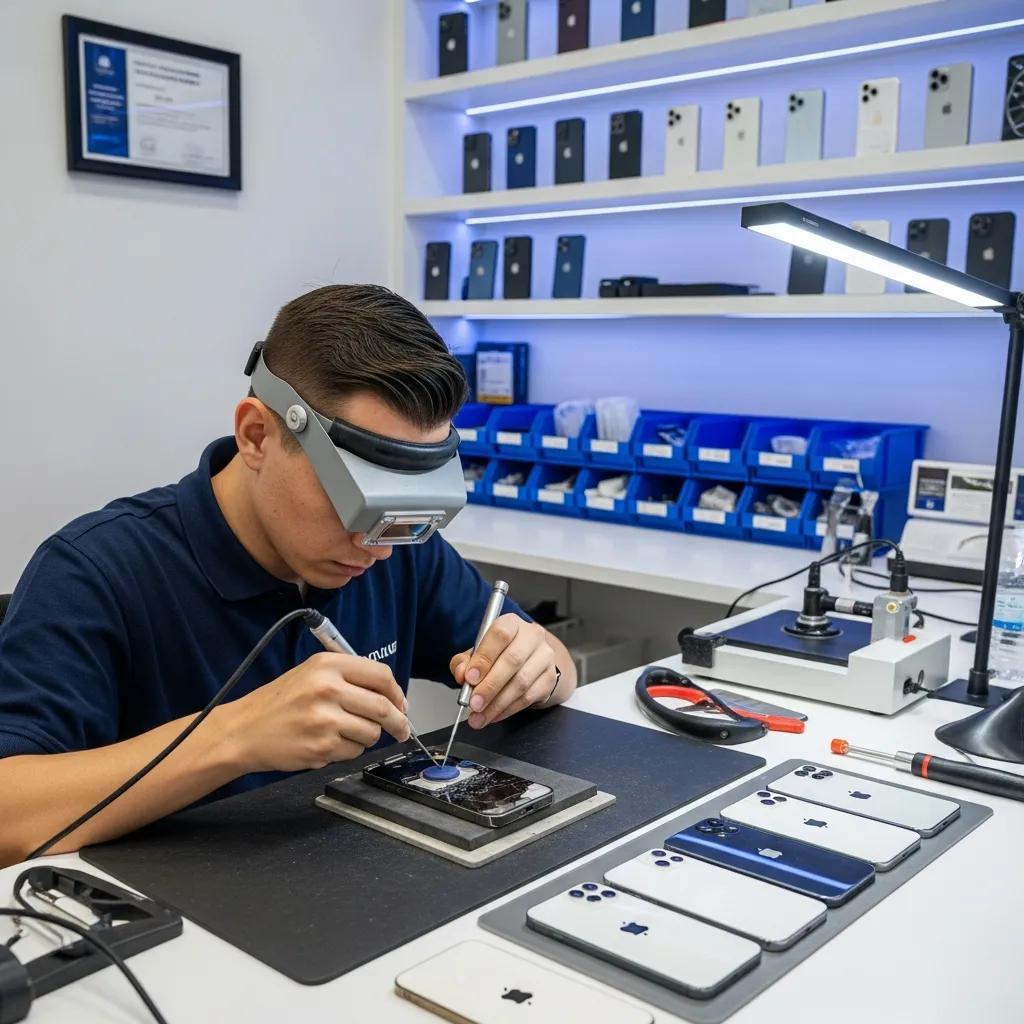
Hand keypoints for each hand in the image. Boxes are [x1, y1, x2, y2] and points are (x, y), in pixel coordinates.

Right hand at [223, 652, 410, 771]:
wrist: (244, 730)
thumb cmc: (279, 703)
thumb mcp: (311, 674)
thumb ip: (349, 679)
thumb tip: (391, 696)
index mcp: (327, 665)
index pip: (381, 675)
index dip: (397, 693)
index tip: (401, 705)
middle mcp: (327, 688)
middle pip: (383, 706)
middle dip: (398, 722)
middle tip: (401, 729)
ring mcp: (325, 718)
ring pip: (371, 732)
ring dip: (366, 737)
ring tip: (344, 733)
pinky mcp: (321, 746)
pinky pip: (354, 751)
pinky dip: (348, 750)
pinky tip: (328, 743)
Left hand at [449, 614, 556, 728]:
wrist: (530, 662)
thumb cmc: (500, 654)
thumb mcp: (477, 653)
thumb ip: (463, 662)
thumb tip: (461, 674)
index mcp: (512, 623)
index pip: (500, 635)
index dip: (484, 657)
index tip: (469, 678)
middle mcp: (532, 636)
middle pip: (512, 660)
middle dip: (489, 686)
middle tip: (474, 703)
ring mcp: (544, 657)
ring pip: (521, 682)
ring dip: (497, 703)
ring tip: (480, 715)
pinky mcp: (550, 678)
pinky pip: (528, 697)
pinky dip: (508, 709)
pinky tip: (494, 714)